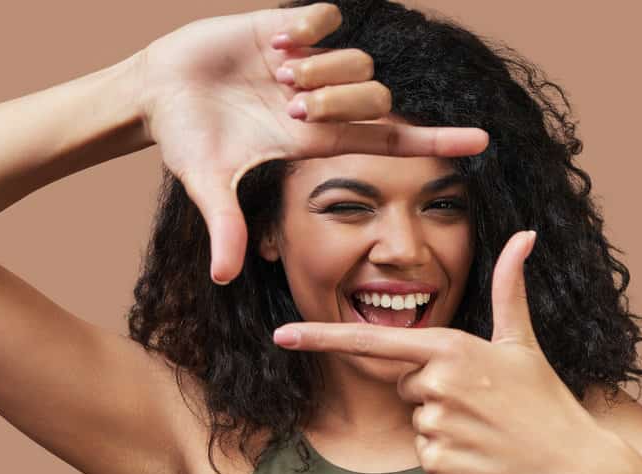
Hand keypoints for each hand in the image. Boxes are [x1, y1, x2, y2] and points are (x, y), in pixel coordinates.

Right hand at [133, 2, 489, 283]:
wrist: (159, 92)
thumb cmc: (186, 140)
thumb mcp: (208, 182)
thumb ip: (225, 226)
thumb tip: (224, 278)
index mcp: (316, 140)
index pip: (392, 141)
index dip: (436, 142)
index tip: (482, 143)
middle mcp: (324, 103)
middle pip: (377, 98)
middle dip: (340, 101)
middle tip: (288, 104)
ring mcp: (311, 64)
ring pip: (358, 59)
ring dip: (320, 68)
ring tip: (275, 74)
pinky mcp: (290, 25)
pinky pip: (327, 16)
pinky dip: (307, 26)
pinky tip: (275, 42)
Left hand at [271, 231, 621, 473]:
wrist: (573, 462)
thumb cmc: (546, 398)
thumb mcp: (521, 341)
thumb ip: (508, 288)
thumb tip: (524, 235)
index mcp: (450, 348)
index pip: (373, 339)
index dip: (322, 336)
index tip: (281, 335)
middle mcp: (436, 383)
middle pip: (403, 382)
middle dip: (432, 390)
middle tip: (481, 401)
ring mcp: (435, 425)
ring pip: (414, 417)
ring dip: (442, 423)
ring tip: (485, 427)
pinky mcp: (437, 462)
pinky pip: (423, 452)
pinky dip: (448, 456)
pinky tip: (481, 453)